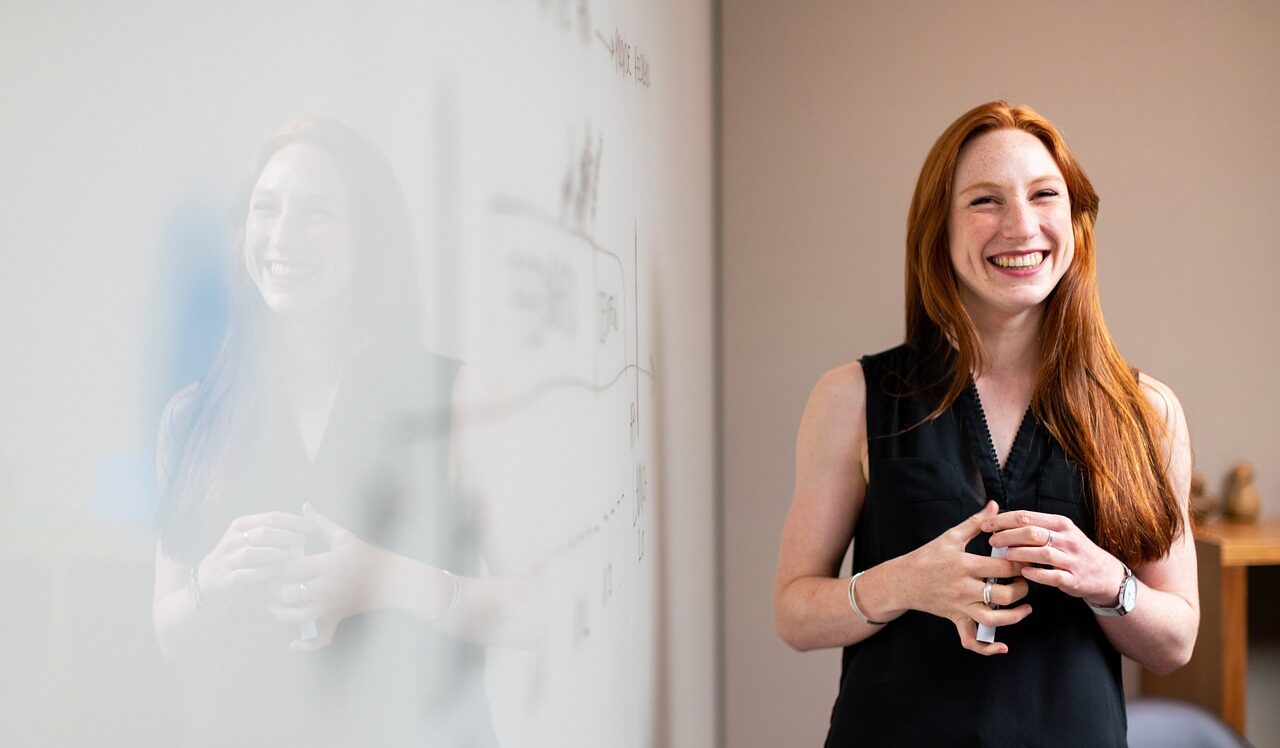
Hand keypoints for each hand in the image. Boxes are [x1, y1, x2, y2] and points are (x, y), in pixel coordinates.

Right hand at [195, 511, 308, 605]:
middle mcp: (233, 539)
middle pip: (264, 532)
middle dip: (287, 536)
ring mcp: (228, 559)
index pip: (271, 517)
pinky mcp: (226, 578)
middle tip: (303, 541)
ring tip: (291, 556)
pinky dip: (261, 572)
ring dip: (276, 553)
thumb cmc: (238, 556)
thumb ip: (271, 527)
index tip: (310, 527)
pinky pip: (245, 574)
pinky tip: (274, 572)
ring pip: (253, 552)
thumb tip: (306, 517)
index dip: (293, 521)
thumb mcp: (249, 536)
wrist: (208, 580)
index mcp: (240, 525)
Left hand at [269, 502, 394, 650]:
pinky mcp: (338, 616)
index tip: (268, 561)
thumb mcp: (344, 536)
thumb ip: (320, 523)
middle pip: (290, 592)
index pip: (292, 567)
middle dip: (274, 589)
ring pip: (300, 616)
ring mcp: (332, 604)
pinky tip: (293, 643)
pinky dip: (307, 644)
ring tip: (273, 607)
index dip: (275, 565)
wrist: (392, 578)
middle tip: (268, 583)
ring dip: (282, 614)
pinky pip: (322, 637)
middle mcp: (328, 586)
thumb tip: (304, 506)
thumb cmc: (366, 554)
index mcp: (327, 564)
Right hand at [902, 501, 1031, 653]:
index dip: (1021, 564)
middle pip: (1004, 595)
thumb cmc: (927, 556)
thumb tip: (995, 506)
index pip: (1003, 567)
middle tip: (1026, 580)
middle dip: (1022, 588)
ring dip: (1015, 616)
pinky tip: (1003, 646)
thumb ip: (976, 522)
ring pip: (994, 619)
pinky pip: (971, 640)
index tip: (1028, 559)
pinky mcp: (956, 619)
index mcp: (965, 565)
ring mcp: (960, 607)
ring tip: (1026, 607)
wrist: (902, 580)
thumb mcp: (950, 536)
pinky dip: (987, 648)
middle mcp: (964, 588)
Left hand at [982, 510, 1126, 606]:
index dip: (1003, 520)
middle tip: (992, 540)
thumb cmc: (1074, 551)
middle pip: (1031, 532)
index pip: (1026, 516)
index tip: (986, 525)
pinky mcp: (1073, 578)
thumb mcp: (1060, 532)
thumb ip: (1036, 526)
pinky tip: (1023, 572)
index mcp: (1060, 523)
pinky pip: (1052, 575)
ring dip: (1019, 553)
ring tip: (1004, 555)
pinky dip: (1036, 573)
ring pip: (1042, 552)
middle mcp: (1067, 538)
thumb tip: (1002, 522)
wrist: (1105, 574)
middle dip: (1007, 535)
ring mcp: (1071, 559)